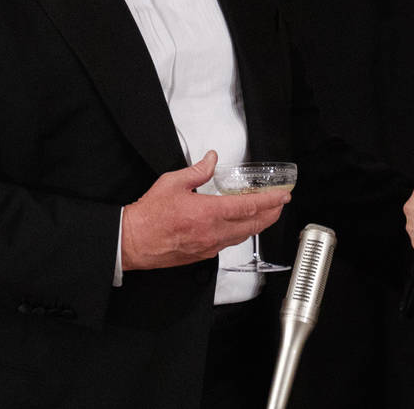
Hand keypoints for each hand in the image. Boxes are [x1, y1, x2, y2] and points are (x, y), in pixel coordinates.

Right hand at [121, 150, 289, 270]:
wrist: (131, 242)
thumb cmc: (148, 216)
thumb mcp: (173, 183)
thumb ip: (197, 171)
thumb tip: (211, 160)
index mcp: (207, 213)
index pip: (248, 207)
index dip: (269, 201)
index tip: (282, 196)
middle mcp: (212, 232)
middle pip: (253, 225)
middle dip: (272, 214)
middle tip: (280, 204)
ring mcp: (209, 246)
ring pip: (243, 236)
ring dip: (258, 224)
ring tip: (266, 214)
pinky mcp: (203, 255)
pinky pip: (229, 244)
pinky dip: (241, 233)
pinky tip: (241, 226)